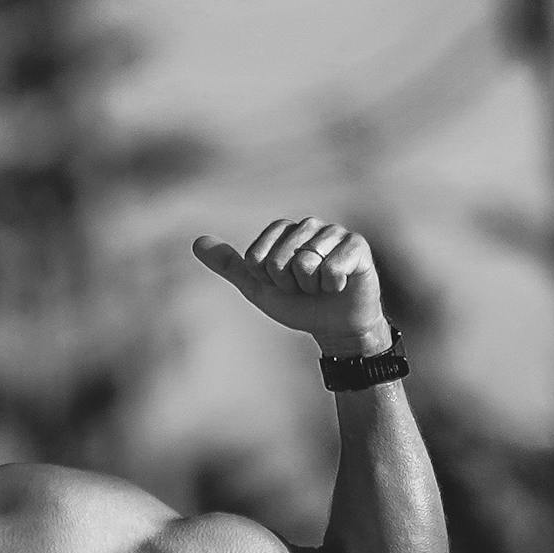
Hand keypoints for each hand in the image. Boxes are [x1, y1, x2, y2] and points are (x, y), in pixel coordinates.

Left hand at [193, 218, 389, 355]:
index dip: (266, 279)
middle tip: (303, 288)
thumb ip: (229, 265)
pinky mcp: (357, 245)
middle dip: (288, 284)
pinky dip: (331, 286)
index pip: (257, 255)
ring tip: (321, 287)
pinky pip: (331, 268)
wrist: (334, 326)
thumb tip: (196, 242)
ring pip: (305, 264)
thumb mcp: (257, 287)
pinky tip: (339, 285)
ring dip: (310, 287)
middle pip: (278, 260)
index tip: (281, 284)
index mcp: (284, 230)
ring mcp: (334, 233)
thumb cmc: (297, 304)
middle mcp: (309, 225)